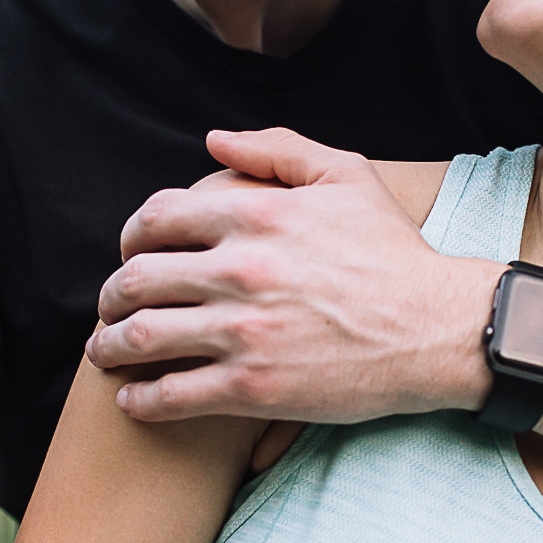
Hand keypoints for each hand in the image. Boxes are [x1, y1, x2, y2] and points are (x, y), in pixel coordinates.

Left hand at [85, 128, 494, 421]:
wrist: (438, 329)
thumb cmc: (394, 251)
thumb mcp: (347, 176)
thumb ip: (276, 149)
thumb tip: (214, 141)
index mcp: (255, 216)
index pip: (157, 219)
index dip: (131, 237)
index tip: (130, 255)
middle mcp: (241, 271)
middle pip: (136, 280)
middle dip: (110, 295)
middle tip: (108, 308)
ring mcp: (244, 332)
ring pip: (142, 338)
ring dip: (110, 346)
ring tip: (105, 352)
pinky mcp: (254, 387)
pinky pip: (172, 395)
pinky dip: (140, 399)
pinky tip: (132, 400)